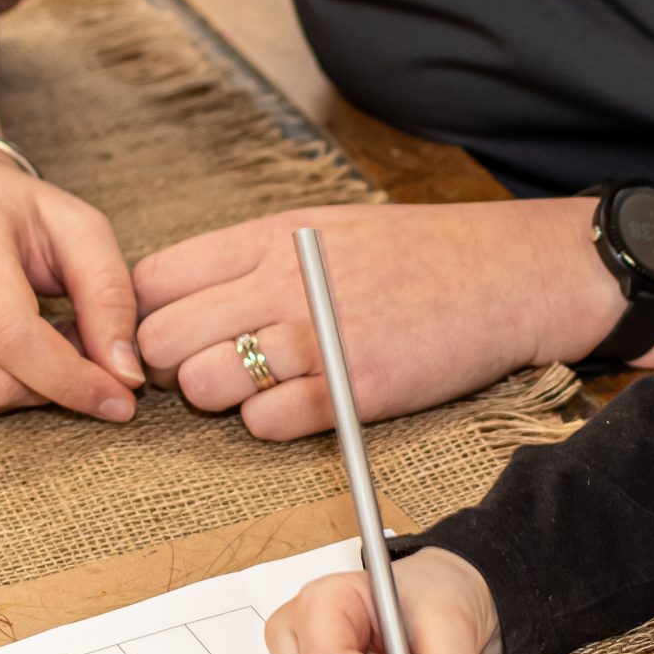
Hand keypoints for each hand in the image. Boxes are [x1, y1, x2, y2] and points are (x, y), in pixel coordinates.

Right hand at [0, 155, 145, 420]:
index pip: (16, 338)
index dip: (74, 381)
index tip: (120, 402)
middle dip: (53, 387)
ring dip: (23, 391)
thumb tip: (124, 377)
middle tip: (78, 356)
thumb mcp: (82, 233)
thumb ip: (112, 299)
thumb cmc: (21, 219)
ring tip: (36, 343)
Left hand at [132, 200, 616, 439]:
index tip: (165, 333)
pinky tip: (301, 403)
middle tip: (206, 368)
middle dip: (171, 365)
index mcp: (269, 237)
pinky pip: (265, 424)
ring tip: (258, 386)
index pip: (153, 280)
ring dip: (220, 397)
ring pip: (205, 387)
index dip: (144, 316)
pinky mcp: (351, 391)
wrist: (508, 276)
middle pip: (162, 339)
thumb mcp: (322, 229)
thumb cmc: (415, 256)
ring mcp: (316, 338)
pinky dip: (269, 424)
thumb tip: (174, 298)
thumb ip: (250, 259)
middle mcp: (282, 283)